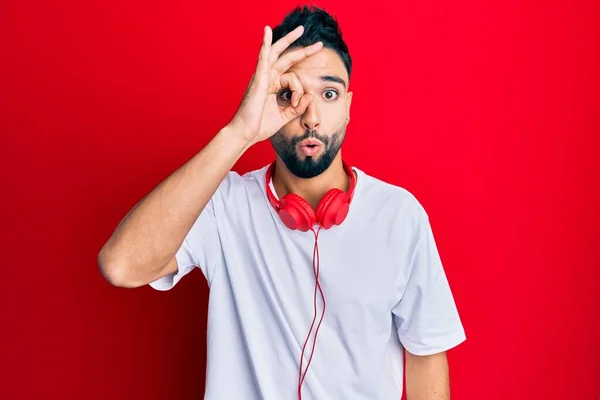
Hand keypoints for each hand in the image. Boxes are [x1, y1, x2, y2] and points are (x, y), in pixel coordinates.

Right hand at [229, 25, 322, 145]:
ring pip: (276, 53)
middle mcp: (267, 78)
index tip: (296, 104)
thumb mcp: (285, 116)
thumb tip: (311, 95)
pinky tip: (267, 32)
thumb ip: (298, 107)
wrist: (246, 134)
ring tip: (301, 30)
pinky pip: (263, 58)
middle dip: (302, 50)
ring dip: (288, 39)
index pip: (292, 78)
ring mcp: (262, 76)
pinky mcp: (258, 79)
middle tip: (319, 44)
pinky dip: (265, 44)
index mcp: (272, 86)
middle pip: (285, 58)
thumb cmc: (260, 126)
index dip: (300, 90)